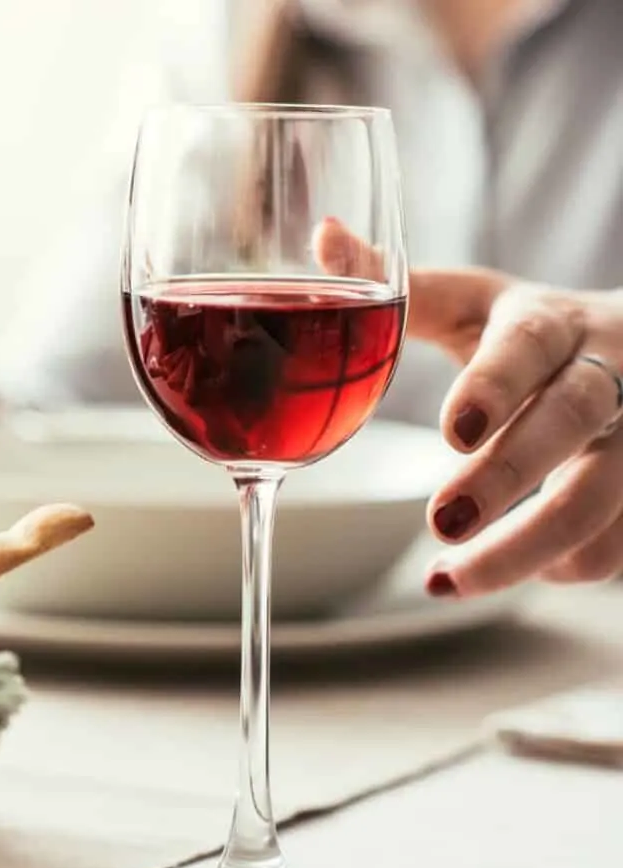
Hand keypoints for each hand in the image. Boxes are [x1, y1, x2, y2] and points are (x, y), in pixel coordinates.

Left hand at [314, 219, 622, 596]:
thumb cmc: (535, 332)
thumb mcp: (476, 302)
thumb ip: (403, 287)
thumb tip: (325, 236)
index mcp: (551, 322)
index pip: (529, 346)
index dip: (495, 386)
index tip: (454, 432)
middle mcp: (609, 374)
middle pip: (571, 423)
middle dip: (506, 479)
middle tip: (440, 523)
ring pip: (602, 500)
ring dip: (526, 550)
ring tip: (446, 581)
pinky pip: (619, 542)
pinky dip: (564, 565)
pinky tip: (516, 568)